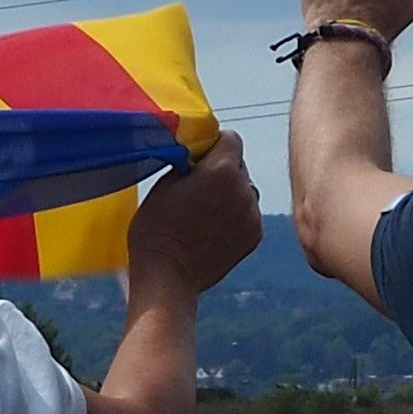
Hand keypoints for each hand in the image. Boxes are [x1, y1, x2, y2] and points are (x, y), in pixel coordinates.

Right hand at [128, 136, 263, 297]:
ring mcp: (252, 214)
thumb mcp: (165, 183)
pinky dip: (235, 216)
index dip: (213, 145)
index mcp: (222, 170)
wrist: (167, 275)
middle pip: (239, 165)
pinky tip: (212, 229)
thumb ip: (189, 163)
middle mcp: (244, 189)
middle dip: (221, 170)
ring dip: (230, 194)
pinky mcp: (255, 235)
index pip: (230, 138)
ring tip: (204, 212)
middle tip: (198, 187)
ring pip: (244, 191)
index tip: (200, 156)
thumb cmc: (157, 229)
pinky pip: (248, 214)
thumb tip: (198, 155)